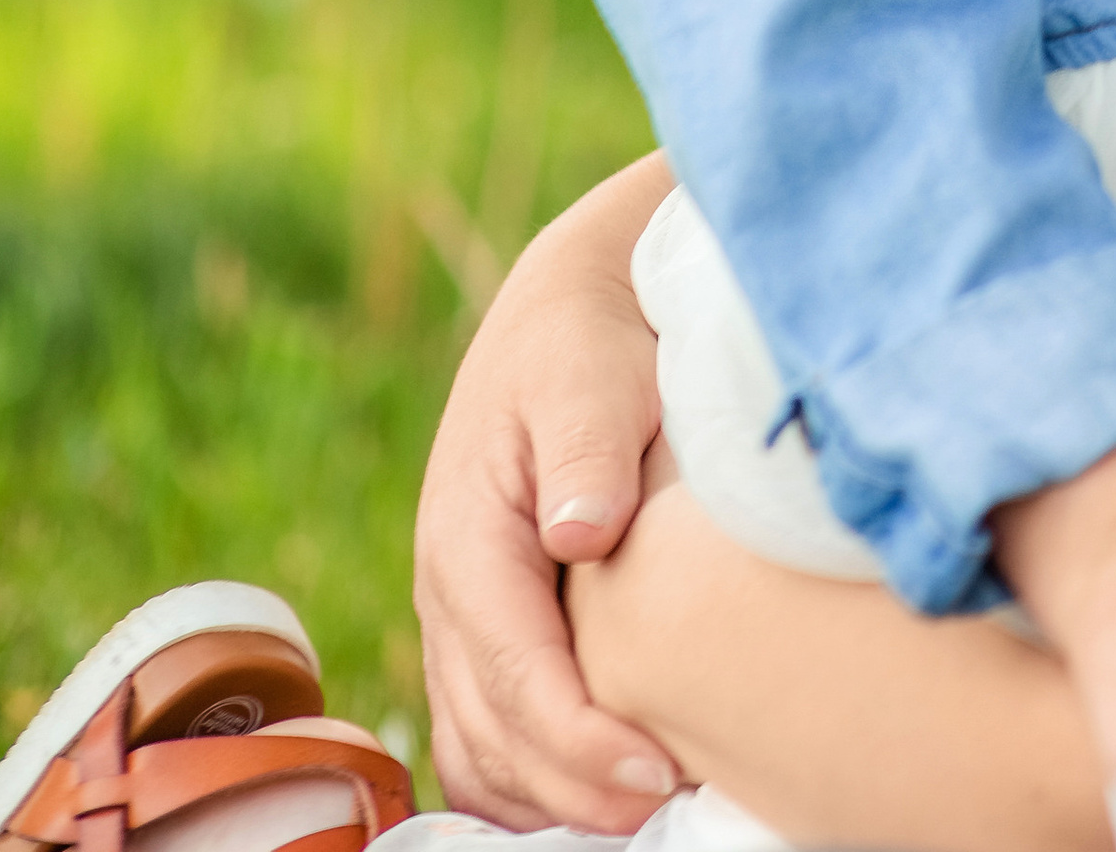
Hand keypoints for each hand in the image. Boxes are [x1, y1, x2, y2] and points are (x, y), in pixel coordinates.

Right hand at [415, 155, 682, 828]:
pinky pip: (483, 736)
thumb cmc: (587, 346)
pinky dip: (527, 784)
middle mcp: (448, 592)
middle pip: (494, 729)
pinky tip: (593, 799)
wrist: (567, 314)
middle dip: (573, 787)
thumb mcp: (590, 376)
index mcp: (467, 536)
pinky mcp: (486, 630)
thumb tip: (580, 532)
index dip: (578, 735)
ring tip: (640, 816)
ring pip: (480, 747)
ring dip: (548, 798)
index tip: (655, 769)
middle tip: (667, 810)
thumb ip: (586, 451)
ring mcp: (458, 619)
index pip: (514, 666)